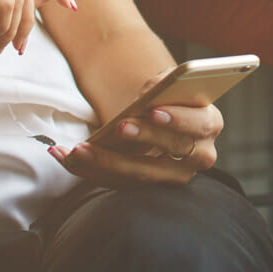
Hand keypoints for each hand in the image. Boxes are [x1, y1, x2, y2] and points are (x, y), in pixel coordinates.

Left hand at [49, 82, 223, 187]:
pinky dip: (89, 170)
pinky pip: (119, 183)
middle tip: (118, 127)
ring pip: (141, 175)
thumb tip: (149, 92)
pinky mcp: (148, 187)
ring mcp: (174, 176)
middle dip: (143, 138)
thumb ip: (164, 84)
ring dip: (106, 162)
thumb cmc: (169, 97)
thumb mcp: (170, 85)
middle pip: (171, 151)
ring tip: (77, 149)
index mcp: (208, 123)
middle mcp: (199, 155)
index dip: (177, 118)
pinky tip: (63, 155)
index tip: (154, 110)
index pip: (199, 124)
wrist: (164, 119)